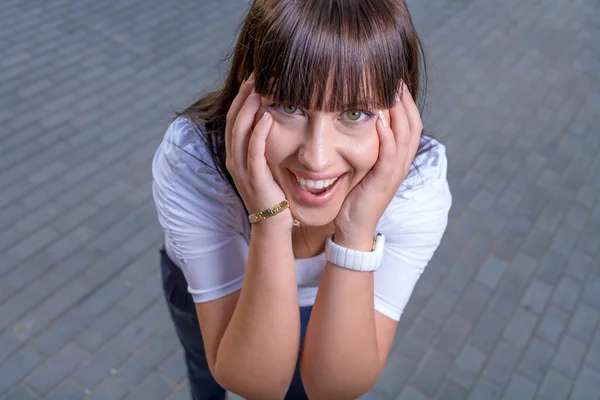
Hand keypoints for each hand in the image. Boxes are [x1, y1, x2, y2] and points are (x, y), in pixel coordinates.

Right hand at [225, 74, 293, 228]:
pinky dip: (258, 132)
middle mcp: (234, 158)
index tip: (253, 78)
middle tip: (255, 75)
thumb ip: (264, 144)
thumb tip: (273, 120)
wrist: (273, 223)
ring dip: (249, 108)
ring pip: (240, 131)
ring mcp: (241, 168)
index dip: (241, 97)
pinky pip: (253, 150)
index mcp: (236, 154)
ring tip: (258, 89)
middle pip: (234, 120)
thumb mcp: (266, 164)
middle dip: (243, 96)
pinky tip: (266, 116)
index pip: (235, 119)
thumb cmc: (273, 192)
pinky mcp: (253, 177)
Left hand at [333, 84, 422, 248]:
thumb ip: (370, 149)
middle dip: (406, 101)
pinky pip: (389, 157)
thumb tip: (364, 125)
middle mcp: (401, 164)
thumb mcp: (366, 168)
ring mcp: (394, 174)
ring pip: (405, 138)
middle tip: (397, 79)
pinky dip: (387, 138)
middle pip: (413, 126)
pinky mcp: (383, 182)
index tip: (396, 82)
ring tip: (393, 91)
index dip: (407, 103)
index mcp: (398, 160)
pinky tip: (381, 122)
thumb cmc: (356, 197)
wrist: (353, 228)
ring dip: (399, 113)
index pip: (410, 125)